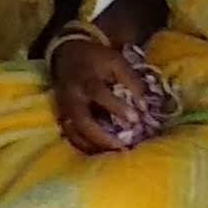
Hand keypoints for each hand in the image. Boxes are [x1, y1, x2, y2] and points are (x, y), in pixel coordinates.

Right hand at [50, 36, 138, 154]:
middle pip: (82, 122)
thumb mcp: (116, 61)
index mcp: (85, 80)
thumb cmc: (96, 59)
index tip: (136, 118)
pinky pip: (72, 137)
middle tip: (122, 148)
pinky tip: (102, 152)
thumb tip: (144, 107)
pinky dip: (86, 147)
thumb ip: (131, 81)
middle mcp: (72, 97)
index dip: (117, 106)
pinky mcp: (64, 117)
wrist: (67, 54)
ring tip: (114, 153)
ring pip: (74, 134)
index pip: (98, 93)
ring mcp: (65, 110)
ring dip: (94, 147)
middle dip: (102, 138)